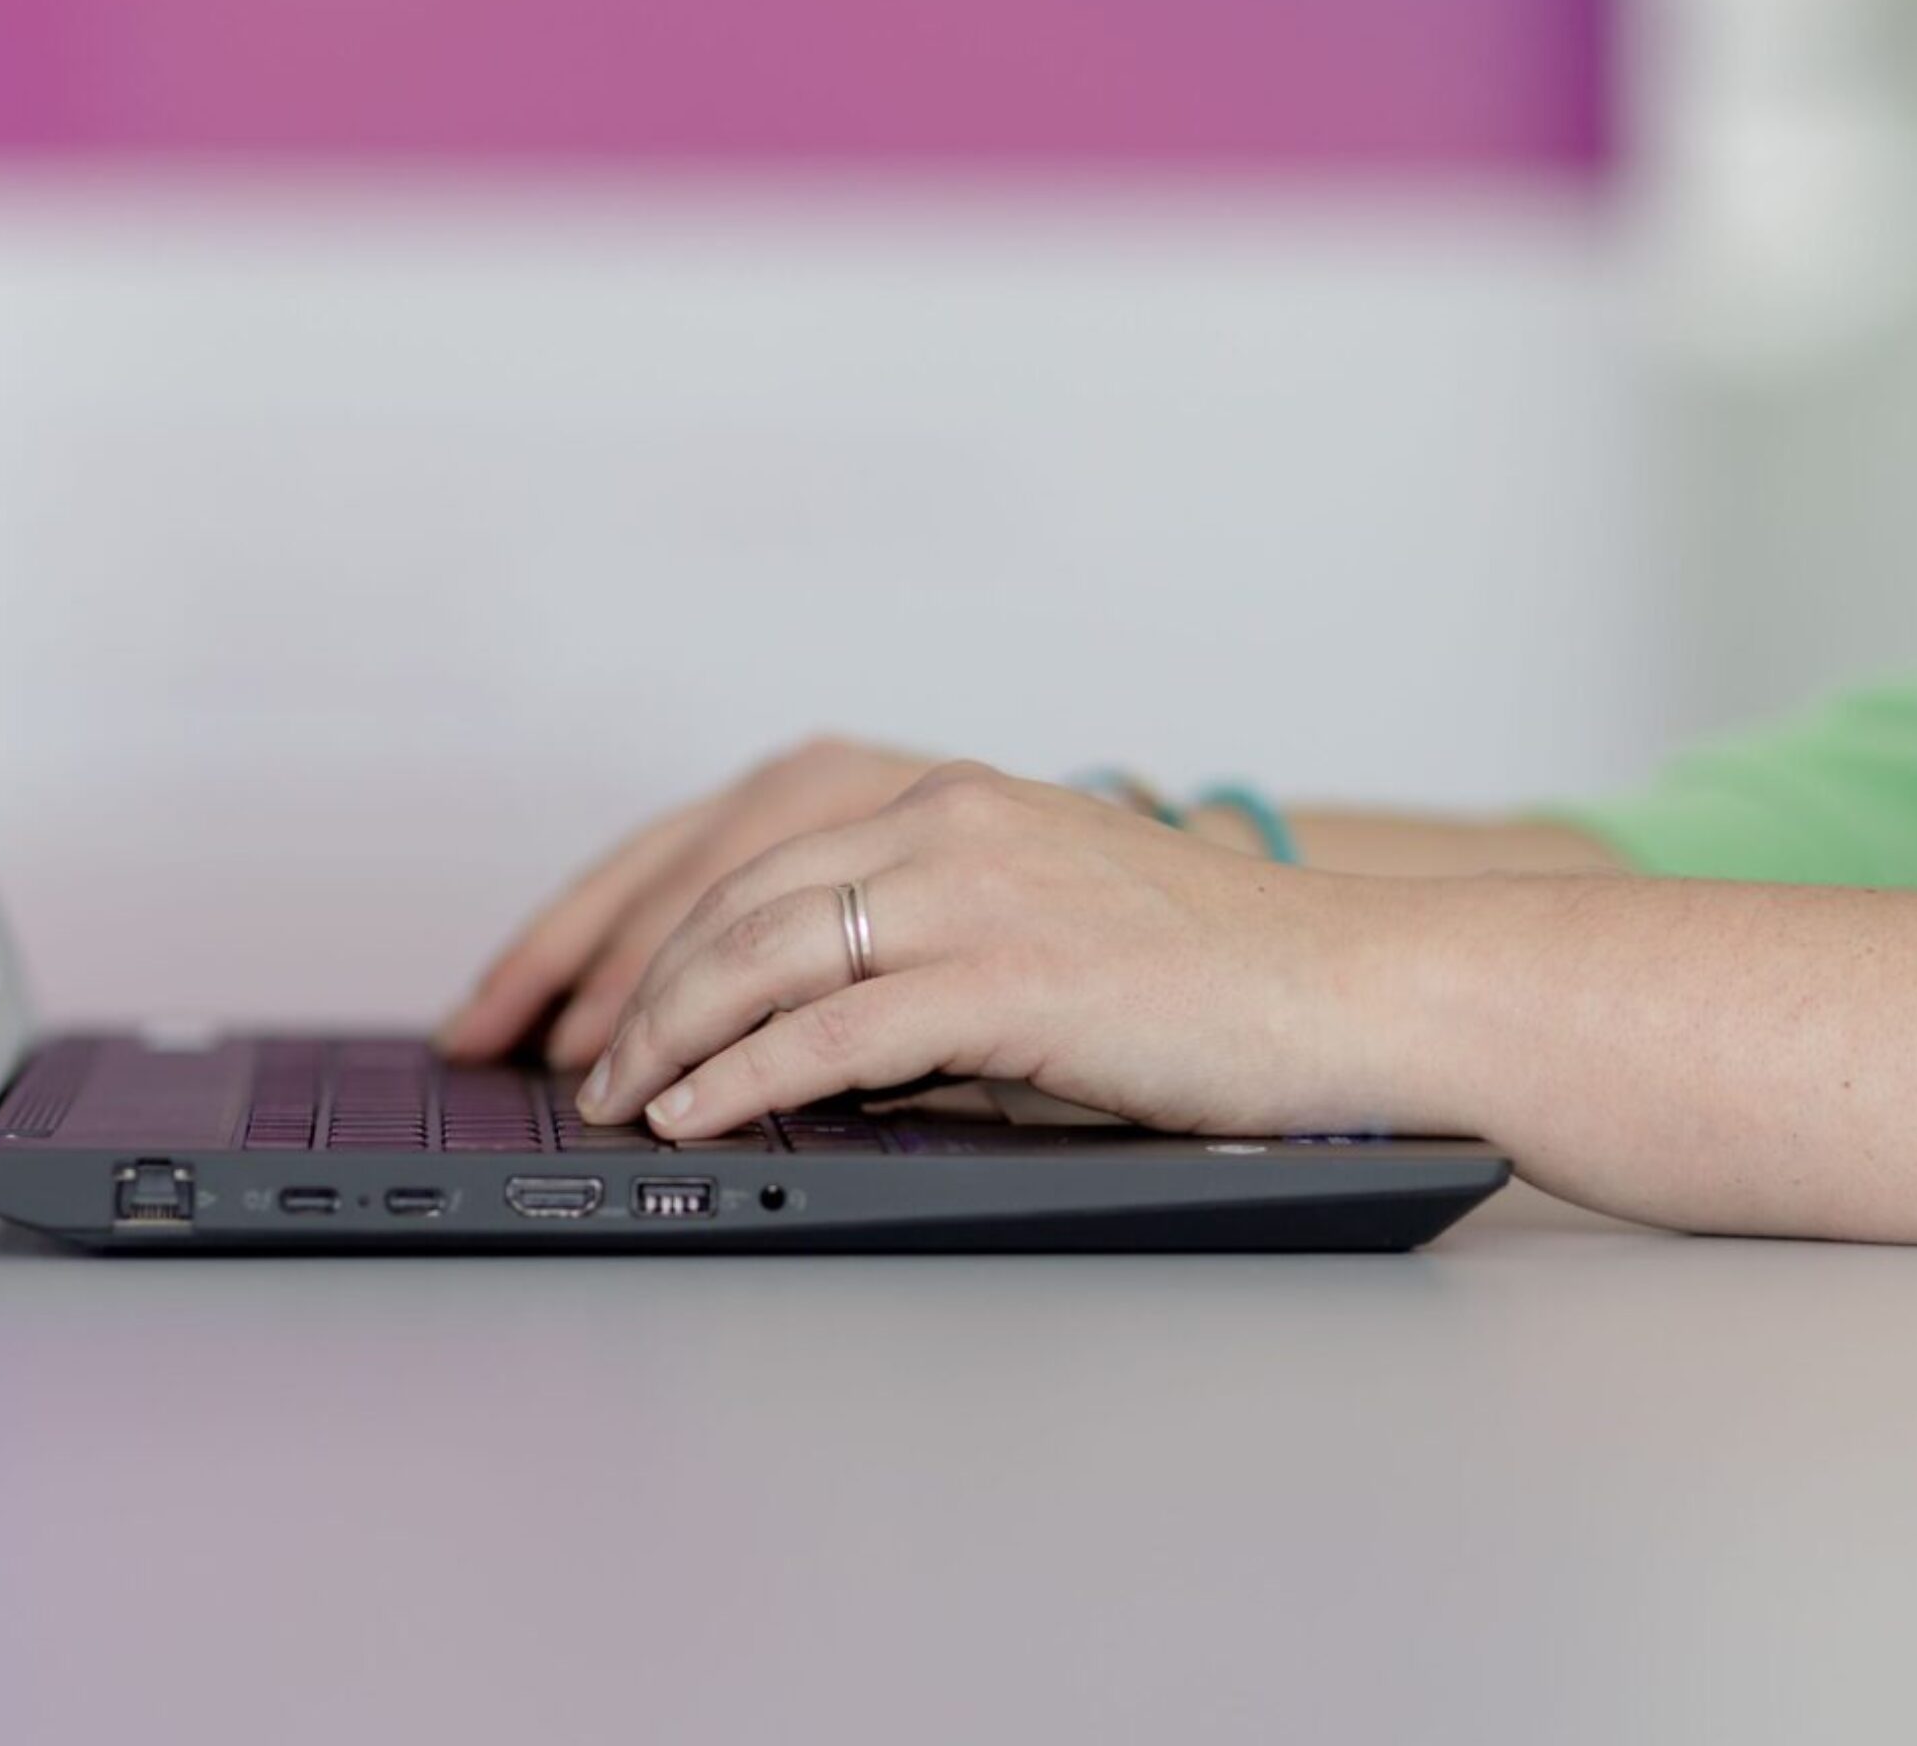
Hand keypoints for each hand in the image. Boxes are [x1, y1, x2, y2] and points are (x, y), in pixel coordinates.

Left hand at [565, 761, 1435, 1139]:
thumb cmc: (1216, 979)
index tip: (566, 992)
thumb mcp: (1045, 920)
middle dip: (623, 982)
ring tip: (611, 1100)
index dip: (632, 920)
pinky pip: (831, 1029)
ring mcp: (978, 891)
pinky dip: (742, 1075)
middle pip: (726, 894)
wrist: (1355, 986)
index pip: (741, 844)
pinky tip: (694, 1116)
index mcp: (951, 799)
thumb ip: (927, 943)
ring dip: (663, 1033)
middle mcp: (949, 820)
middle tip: (560, 1060)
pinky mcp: (1010, 978)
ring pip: (760, 952)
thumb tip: (796, 1029)